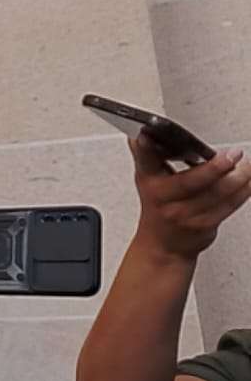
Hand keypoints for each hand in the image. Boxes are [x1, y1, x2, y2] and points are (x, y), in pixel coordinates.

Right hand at [130, 136, 250, 261]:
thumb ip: (148, 156)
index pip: (144, 160)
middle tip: (232, 155)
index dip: (144, 148)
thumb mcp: (147, 180)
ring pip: (215, 194)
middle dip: (214, 168)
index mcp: (148, 180)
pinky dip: (242, 192)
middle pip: (190, 182)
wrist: (164, 245)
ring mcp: (184, 214)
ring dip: (237, 178)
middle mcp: (163, 198)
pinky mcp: (204, 225)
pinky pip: (228, 206)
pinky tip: (247, 182)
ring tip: (246, 166)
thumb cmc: (158, 208)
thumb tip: (140, 134)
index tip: (146, 136)